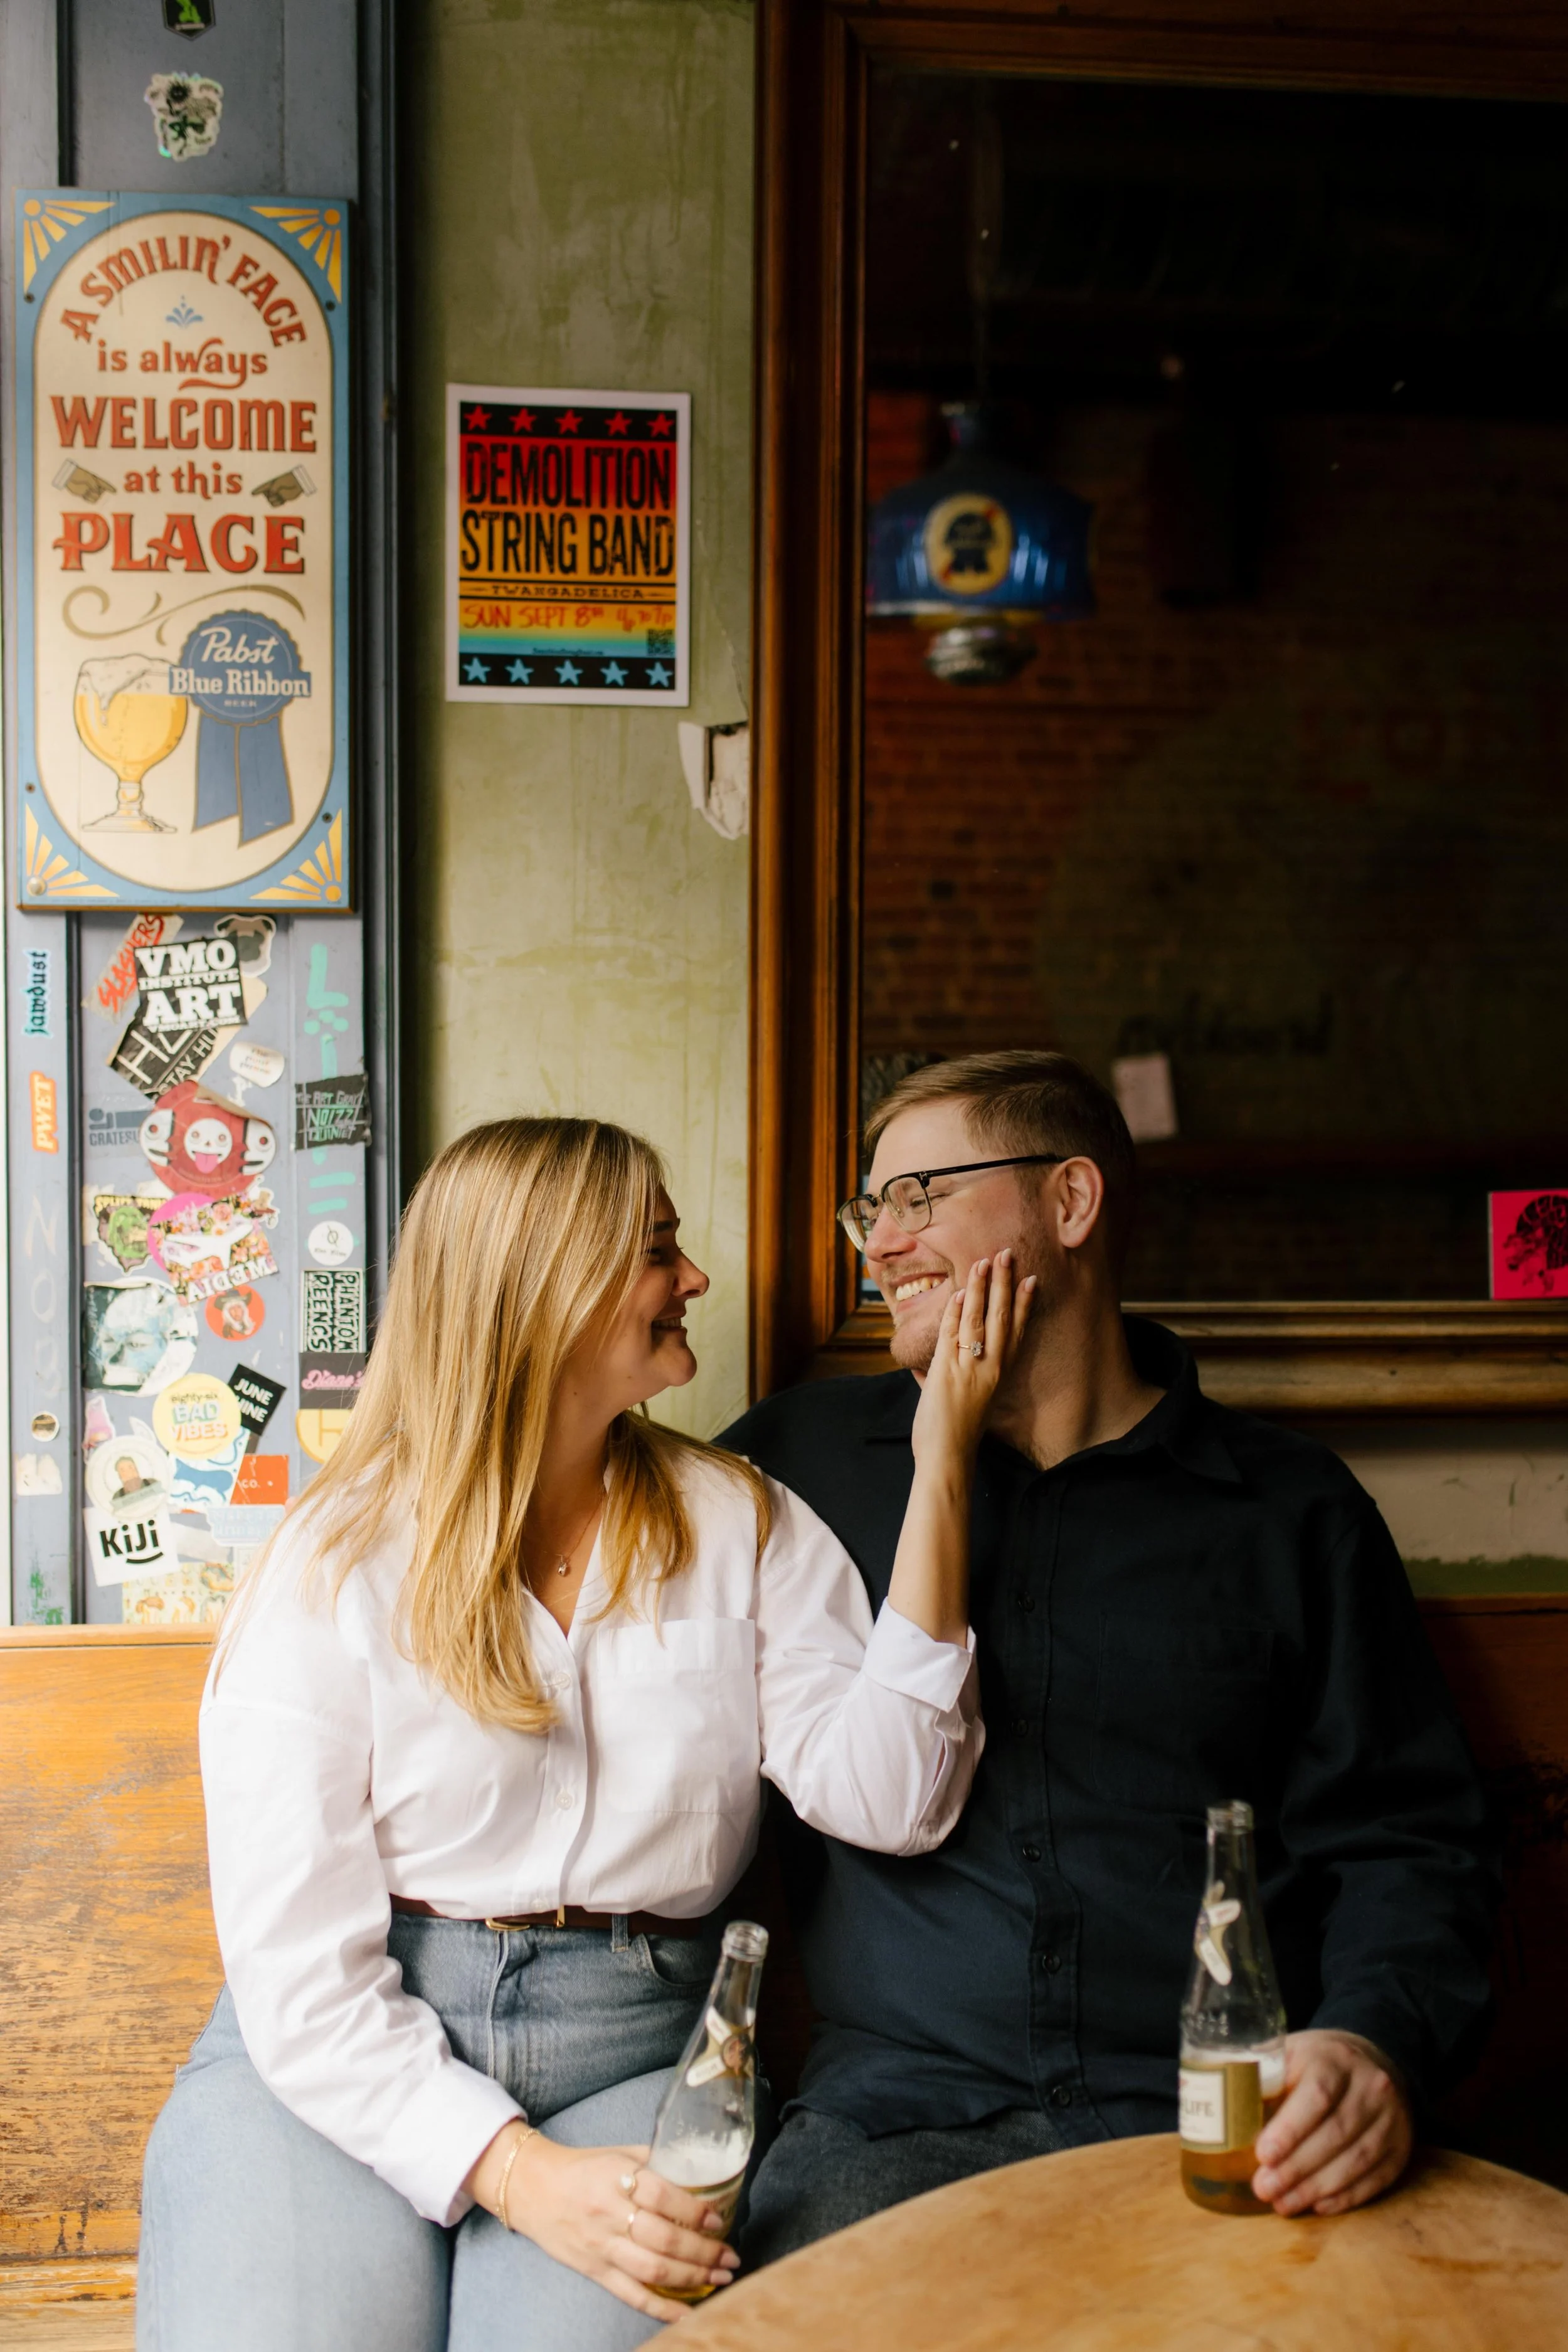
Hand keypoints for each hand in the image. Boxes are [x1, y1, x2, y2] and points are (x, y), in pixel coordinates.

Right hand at [465, 2126, 737, 2318]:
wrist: (532, 2189)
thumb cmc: (581, 2167)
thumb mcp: (618, 2153)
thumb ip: (655, 2160)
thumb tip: (699, 2169)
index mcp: (617, 2178)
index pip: (663, 2196)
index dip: (694, 2211)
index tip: (718, 2220)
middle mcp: (609, 2214)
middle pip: (663, 2239)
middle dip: (703, 2252)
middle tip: (730, 2257)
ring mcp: (602, 2246)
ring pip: (652, 2270)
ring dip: (691, 2278)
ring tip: (720, 2279)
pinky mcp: (595, 2271)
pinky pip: (632, 2295)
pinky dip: (662, 2308)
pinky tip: (688, 2313)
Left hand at [910, 1250, 1035, 1472]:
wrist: (946, 1458)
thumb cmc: (953, 1434)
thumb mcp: (963, 1400)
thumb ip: (950, 1377)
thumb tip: (927, 1366)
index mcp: (997, 1375)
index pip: (1015, 1331)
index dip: (1023, 1304)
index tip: (1030, 1280)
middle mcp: (988, 1368)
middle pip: (1000, 1318)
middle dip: (1003, 1284)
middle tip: (1007, 1255)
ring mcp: (968, 1368)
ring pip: (976, 1319)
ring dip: (979, 1288)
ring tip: (984, 1263)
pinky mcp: (946, 1371)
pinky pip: (951, 1334)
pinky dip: (954, 1312)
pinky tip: (957, 1292)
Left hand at [1251, 2030, 1412, 2216]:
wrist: (1372, 2063)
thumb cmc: (1315, 2063)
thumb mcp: (1289, 2053)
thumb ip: (1262, 2076)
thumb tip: (1221, 2109)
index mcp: (1334, 2058)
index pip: (1316, 2095)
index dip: (1290, 2129)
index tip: (1263, 2154)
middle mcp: (1371, 2086)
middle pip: (1335, 2133)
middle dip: (1296, 2167)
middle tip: (1264, 2189)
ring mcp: (1392, 2119)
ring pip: (1356, 2160)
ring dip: (1317, 2188)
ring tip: (1283, 2204)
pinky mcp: (1401, 2148)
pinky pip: (1375, 2179)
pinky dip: (1345, 2197)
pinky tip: (1317, 2206)